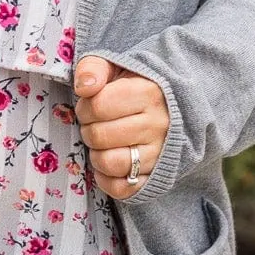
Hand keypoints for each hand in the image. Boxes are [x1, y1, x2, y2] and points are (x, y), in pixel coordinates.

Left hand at [73, 55, 169, 199]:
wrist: (171, 107)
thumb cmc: (135, 85)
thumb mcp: (115, 66)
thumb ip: (94, 68)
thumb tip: (84, 88)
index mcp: (148, 93)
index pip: (98, 105)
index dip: (84, 107)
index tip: (89, 105)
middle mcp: (158, 125)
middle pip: (99, 135)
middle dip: (88, 129)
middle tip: (94, 124)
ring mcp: (159, 153)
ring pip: (109, 163)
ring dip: (95, 154)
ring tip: (102, 143)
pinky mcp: (155, 177)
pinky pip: (121, 188)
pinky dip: (106, 179)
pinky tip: (107, 162)